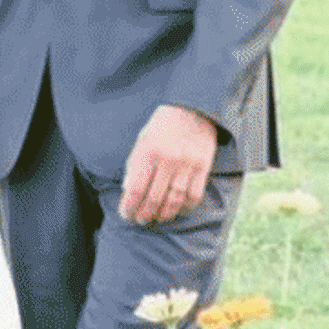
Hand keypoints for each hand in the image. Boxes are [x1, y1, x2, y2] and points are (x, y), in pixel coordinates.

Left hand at [119, 103, 218, 226]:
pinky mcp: (203, 167)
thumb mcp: (142, 140)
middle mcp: (167, 160)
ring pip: (174, 201)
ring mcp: (187, 165)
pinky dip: (185, 208)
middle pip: (154, 199)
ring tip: (157, 219)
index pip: (135, 189)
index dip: (129, 206)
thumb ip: (134, 165)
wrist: (192, 109)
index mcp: (148, 152)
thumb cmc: (162, 126)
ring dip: (163, 215)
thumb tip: (127, 190)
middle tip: (140, 220)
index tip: (126, 214)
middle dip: (145, 214)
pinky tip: (177, 210)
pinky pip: (194, 196)